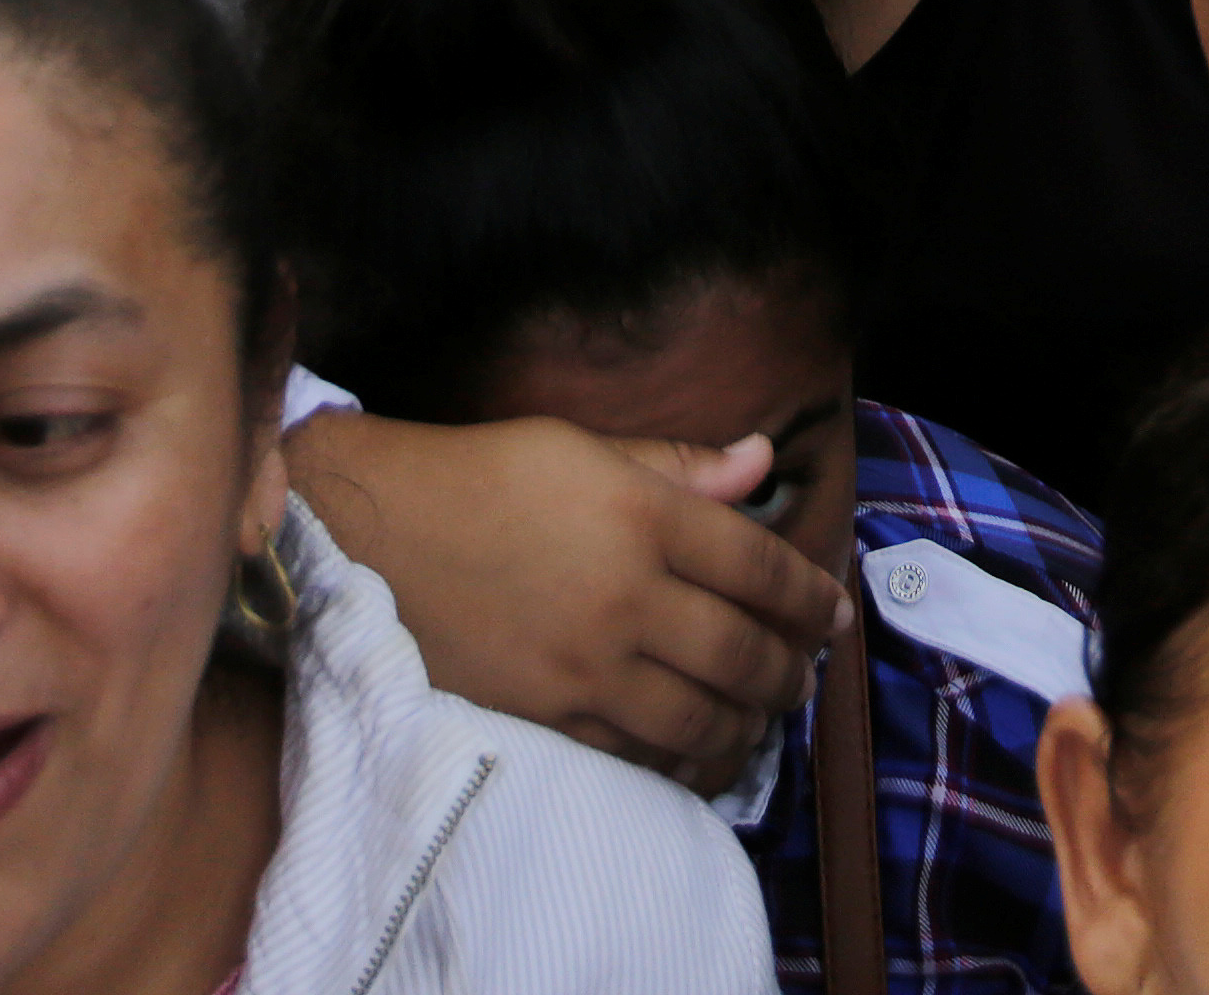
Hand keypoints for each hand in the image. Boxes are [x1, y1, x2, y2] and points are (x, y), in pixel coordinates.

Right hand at [290, 412, 847, 795]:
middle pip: (745, 652)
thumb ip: (679, 466)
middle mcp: (626, 596)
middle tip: (805, 672)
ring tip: (763, 715)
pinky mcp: (549, 718)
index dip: (813, 596)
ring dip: (751, 723)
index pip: (762, 568)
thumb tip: (761, 460)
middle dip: (791, 669)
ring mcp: (588, 667)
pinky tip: (701, 751)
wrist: (373, 536)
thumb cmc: (481, 478)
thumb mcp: (581, 447)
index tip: (836, 613)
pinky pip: (642, 757)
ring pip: (705, 718)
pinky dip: (687, 760)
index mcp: (643, 516)